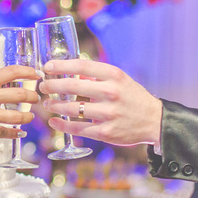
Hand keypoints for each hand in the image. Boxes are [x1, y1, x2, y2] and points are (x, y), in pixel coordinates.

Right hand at [0, 65, 39, 143]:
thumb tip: (8, 85)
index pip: (12, 72)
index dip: (28, 72)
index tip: (36, 74)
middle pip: (20, 95)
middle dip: (32, 97)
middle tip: (36, 98)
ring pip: (18, 117)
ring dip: (28, 117)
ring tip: (29, 116)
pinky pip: (6, 132)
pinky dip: (15, 132)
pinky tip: (19, 131)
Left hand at [39, 59, 162, 147]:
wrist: (154, 121)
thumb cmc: (133, 97)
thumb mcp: (120, 79)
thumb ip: (98, 75)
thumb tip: (72, 70)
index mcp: (114, 75)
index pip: (82, 65)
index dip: (61, 65)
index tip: (47, 67)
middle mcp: (111, 92)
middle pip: (73, 85)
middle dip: (52, 85)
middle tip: (42, 86)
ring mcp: (108, 113)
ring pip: (72, 108)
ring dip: (55, 105)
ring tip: (47, 103)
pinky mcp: (106, 132)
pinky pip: (78, 128)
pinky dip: (62, 125)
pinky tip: (54, 121)